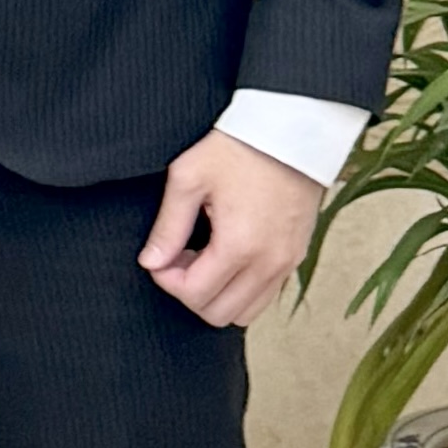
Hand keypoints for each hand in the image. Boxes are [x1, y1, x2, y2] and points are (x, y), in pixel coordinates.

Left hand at [141, 129, 320, 326]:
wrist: (291, 133)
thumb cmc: (236, 149)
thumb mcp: (188, 178)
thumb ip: (168, 227)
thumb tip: (150, 263)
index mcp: (240, 246)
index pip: (195, 294)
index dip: (166, 280)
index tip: (158, 256)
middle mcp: (270, 264)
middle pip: (219, 313)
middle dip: (188, 291)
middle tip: (177, 256)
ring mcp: (287, 264)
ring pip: (244, 313)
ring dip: (215, 294)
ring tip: (200, 256)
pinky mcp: (296, 258)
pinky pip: (264, 296)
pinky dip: (239, 290)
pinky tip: (224, 256)